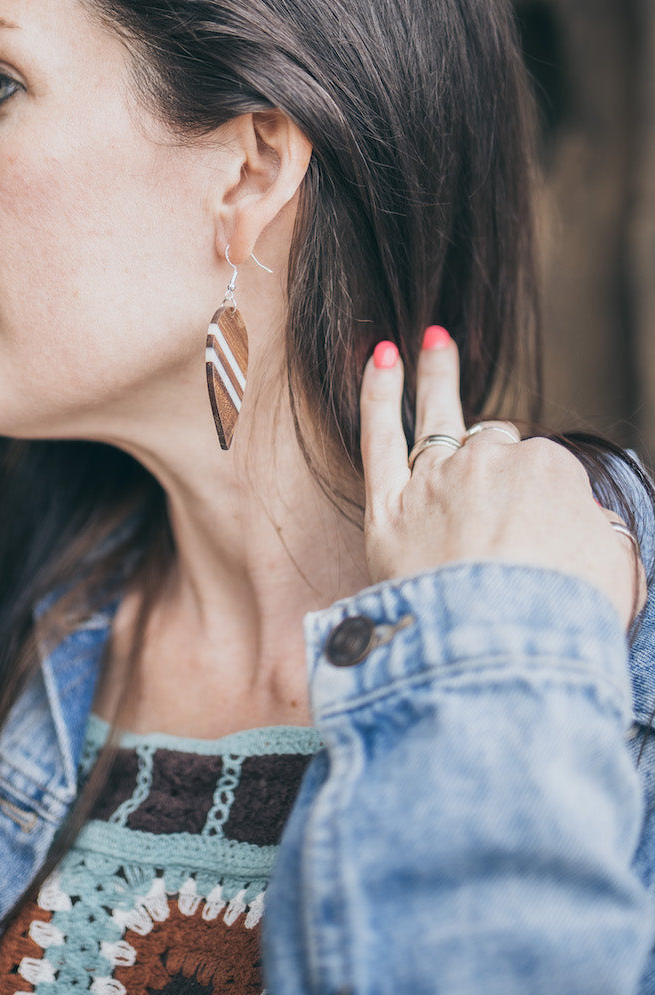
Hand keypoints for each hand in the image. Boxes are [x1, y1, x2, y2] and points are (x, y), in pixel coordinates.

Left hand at [359, 328, 645, 630]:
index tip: (539, 536)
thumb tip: (584, 521)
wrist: (500, 651)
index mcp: (550, 472)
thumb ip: (600, 534)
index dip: (540, 502)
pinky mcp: (386, 507)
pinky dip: (378, 394)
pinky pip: (379, 436)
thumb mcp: (617, 572)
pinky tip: (381, 357)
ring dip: (437, 377)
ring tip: (436, 342)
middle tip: (495, 498)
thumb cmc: (564, 617)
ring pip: (437, 421)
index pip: (541, 470)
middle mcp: (489, 463)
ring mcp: (434, 480)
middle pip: (493, 446)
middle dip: (496, 462)